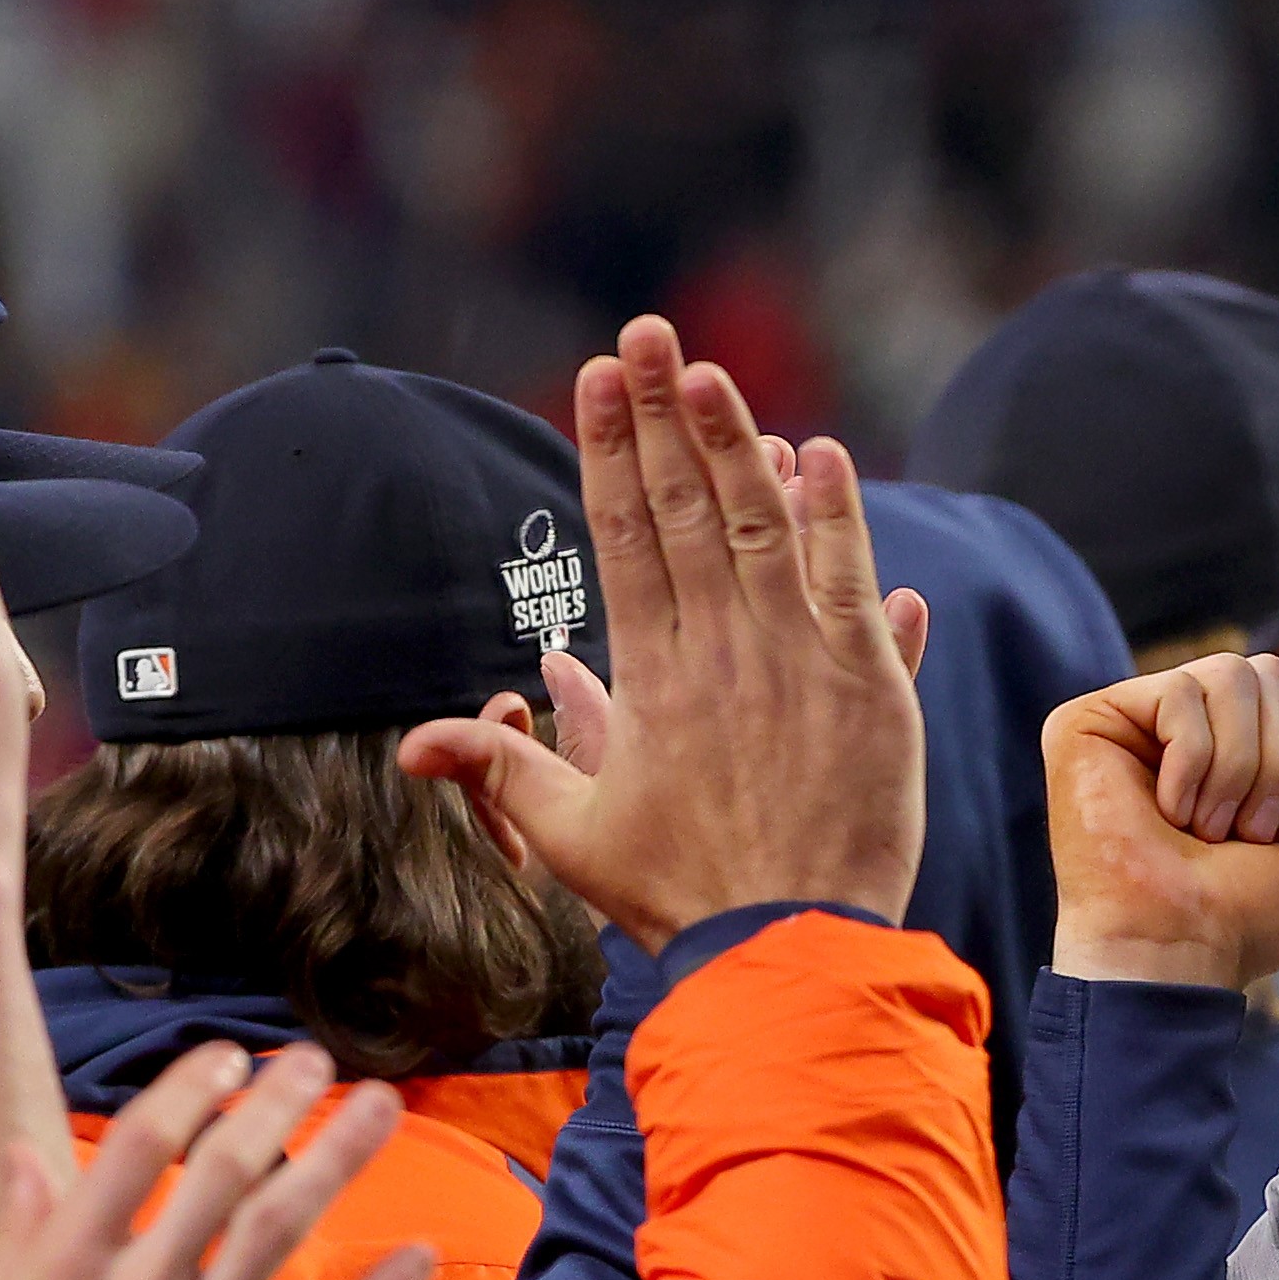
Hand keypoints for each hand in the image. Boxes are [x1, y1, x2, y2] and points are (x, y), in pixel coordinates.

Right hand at [0, 1042, 433, 1279]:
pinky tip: (422, 1254)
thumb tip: (27, 1154)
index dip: (190, 1089)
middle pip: (224, 1173)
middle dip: (278, 1104)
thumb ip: (20, 1230)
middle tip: (318, 1059)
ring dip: (338, 1161)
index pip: (140, 1146)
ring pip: (279, 1233)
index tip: (230, 1056)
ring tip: (383, 1108)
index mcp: (68, 1261)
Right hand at [399, 325, 930, 949]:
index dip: (611, 448)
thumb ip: (499, 771)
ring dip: (738, 442)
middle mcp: (720, 653)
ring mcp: (796, 661)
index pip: (623, 536)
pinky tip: (820, 455)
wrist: (786, 947)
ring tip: (713, 370)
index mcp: (648, 676)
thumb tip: (411, 742)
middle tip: (647, 332)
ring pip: (762, 528)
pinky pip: (848, 582)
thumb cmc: (680, 895)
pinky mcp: (867, 684)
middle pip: (685, 508)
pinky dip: (836, 518)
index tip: (599, 375)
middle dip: (663, 413)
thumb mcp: (570, 839)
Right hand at [1046, 652, 1278, 989]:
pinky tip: (1166, 812)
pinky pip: (1179, 692)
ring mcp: (1136, 721)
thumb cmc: (1246, 920)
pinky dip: (1192, 762)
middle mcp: (1188, 728)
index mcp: (1239, 752)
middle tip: (1250, 832)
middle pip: (1272, 673)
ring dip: (1239, 765)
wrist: (1179, 950)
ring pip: (1229, 673)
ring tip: (1208, 826)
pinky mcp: (1090, 721)